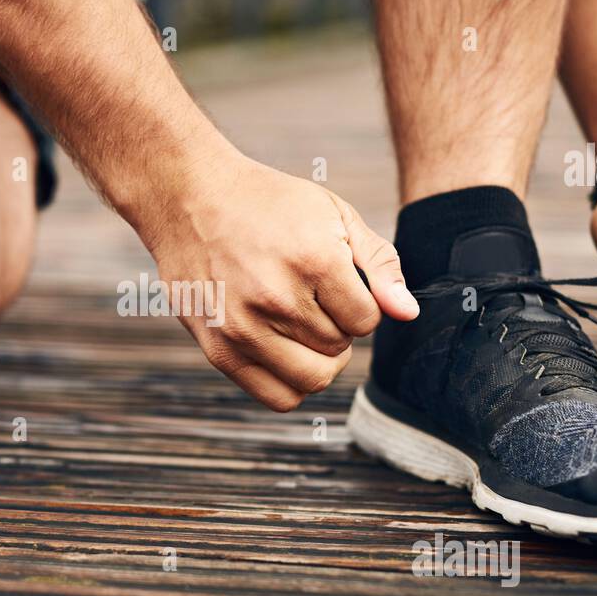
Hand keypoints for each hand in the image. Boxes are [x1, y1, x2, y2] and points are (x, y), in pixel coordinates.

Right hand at [135, 154, 418, 410]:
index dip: (361, 303)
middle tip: (313, 298)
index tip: (337, 283)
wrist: (188, 198)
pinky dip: (294, 382)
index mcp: (312, 259)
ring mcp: (243, 328)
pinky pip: (279, 397)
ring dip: (317, 356)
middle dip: (338, 328)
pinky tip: (285, 350)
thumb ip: (379, 264)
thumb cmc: (268, 203)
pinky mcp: (219, 350)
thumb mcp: (333, 214)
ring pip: (314, 378)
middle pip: (340, 349)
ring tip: (300, 323)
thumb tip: (408, 315)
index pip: (367, 320)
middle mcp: (277, 298)